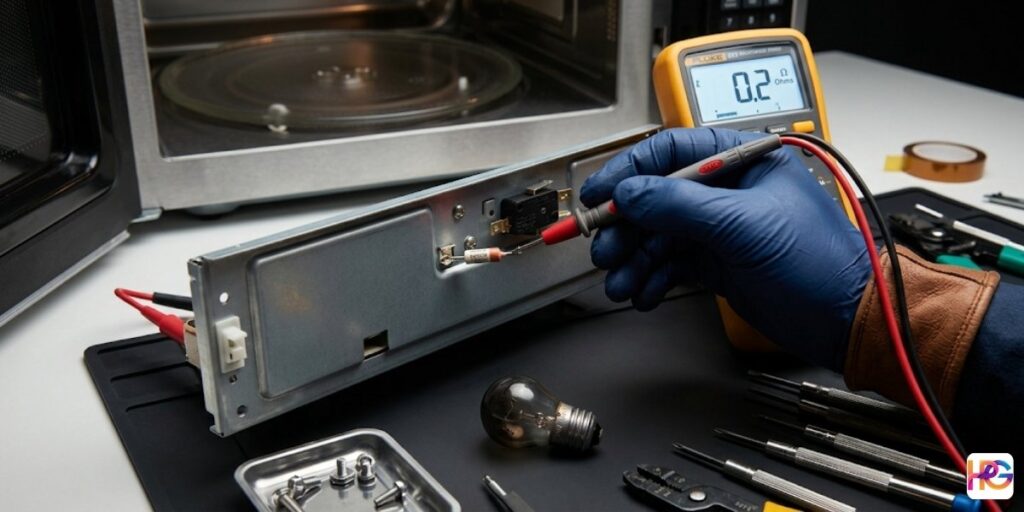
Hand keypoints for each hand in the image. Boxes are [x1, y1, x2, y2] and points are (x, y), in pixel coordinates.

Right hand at [579, 128, 870, 369]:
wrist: (844, 319)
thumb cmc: (821, 262)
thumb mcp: (744, 225)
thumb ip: (681, 205)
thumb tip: (631, 192)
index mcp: (742, 160)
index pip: (670, 151)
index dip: (628, 171)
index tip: (599, 194)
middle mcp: (727, 190)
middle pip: (656, 197)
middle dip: (627, 226)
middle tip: (607, 248)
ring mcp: (721, 227)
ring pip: (659, 235)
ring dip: (635, 259)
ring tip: (621, 281)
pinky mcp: (718, 262)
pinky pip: (670, 263)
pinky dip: (652, 278)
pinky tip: (643, 292)